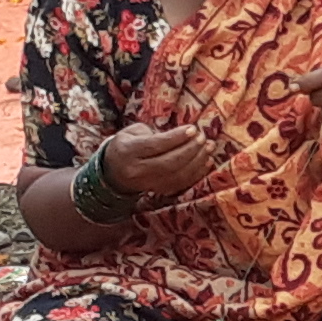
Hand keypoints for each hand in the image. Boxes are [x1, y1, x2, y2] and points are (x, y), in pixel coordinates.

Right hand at [97, 122, 214, 199]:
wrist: (113, 172)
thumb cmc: (127, 145)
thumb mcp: (134, 132)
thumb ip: (156, 133)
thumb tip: (184, 135)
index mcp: (128, 150)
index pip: (155, 145)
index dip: (176, 138)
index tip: (193, 129)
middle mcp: (136, 170)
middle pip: (169, 162)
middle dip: (190, 149)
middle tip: (202, 138)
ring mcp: (147, 183)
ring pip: (177, 175)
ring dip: (197, 161)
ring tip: (208, 147)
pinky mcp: (158, 191)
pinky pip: (181, 184)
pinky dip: (197, 173)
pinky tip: (206, 161)